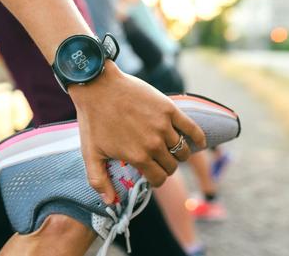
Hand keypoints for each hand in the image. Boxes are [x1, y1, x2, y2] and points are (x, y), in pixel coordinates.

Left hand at [69, 61, 205, 203]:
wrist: (98, 86)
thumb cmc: (92, 120)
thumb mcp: (90, 153)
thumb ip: (98, 180)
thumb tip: (110, 202)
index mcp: (138, 156)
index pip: (159, 178)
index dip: (155, 180)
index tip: (150, 175)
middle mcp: (154, 144)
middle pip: (172, 166)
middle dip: (166, 167)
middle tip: (157, 161)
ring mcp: (164, 126)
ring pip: (183, 150)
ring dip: (178, 154)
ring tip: (170, 150)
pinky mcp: (169, 109)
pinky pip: (192, 129)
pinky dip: (198, 138)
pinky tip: (198, 142)